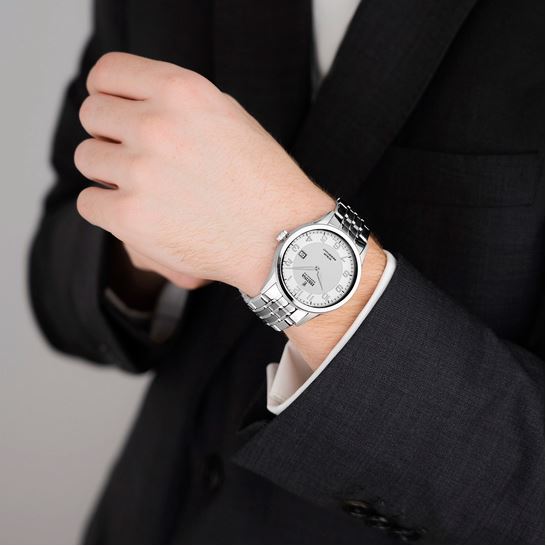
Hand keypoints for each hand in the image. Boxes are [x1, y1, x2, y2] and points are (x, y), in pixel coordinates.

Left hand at [74, 52, 333, 295]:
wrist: (283, 237)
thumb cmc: (262, 181)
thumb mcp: (227, 117)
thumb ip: (175, 104)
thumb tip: (127, 105)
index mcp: (183, 92)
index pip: (108, 74)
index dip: (106, 93)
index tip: (113, 109)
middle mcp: (158, 126)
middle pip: (93, 116)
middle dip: (110, 135)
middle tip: (136, 156)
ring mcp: (141, 172)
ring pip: (88, 159)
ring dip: (109, 172)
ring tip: (144, 188)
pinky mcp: (130, 217)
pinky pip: (89, 202)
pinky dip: (108, 209)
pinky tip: (139, 213)